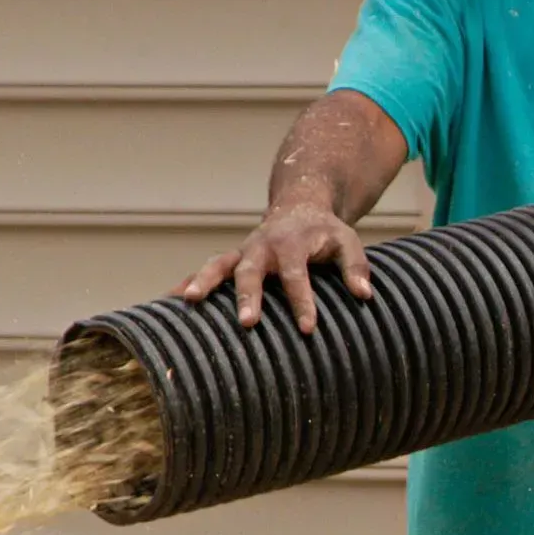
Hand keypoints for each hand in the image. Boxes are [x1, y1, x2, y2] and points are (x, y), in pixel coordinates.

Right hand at [173, 204, 374, 333]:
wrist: (299, 206)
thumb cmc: (325, 232)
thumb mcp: (347, 241)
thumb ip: (356, 266)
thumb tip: (364, 295)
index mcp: (292, 245)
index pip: (297, 276)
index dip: (302, 302)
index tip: (307, 327)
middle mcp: (262, 248)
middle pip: (251, 272)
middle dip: (247, 296)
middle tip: (246, 323)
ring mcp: (243, 252)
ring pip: (218, 265)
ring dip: (202, 282)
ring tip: (188, 302)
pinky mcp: (232, 259)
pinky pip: (206, 271)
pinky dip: (188, 283)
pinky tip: (169, 304)